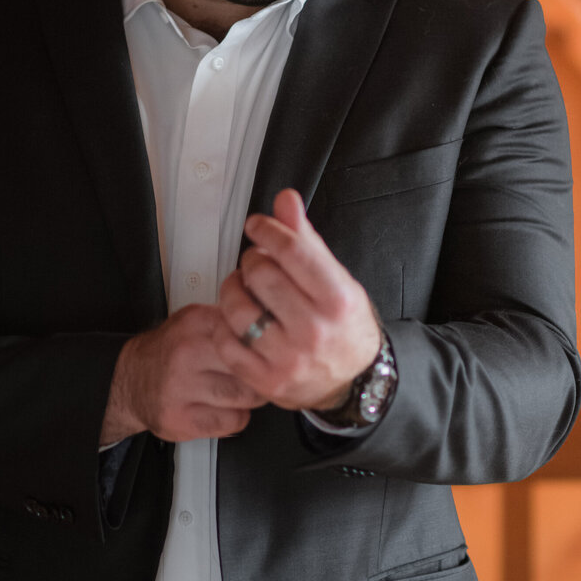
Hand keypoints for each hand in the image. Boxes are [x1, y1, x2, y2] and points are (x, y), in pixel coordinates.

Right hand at [101, 305, 264, 444]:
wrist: (130, 381)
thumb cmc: (170, 352)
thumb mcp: (195, 321)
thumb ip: (229, 320)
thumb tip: (269, 324)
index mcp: (196, 323)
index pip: (250, 331)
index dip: (265, 344)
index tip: (268, 350)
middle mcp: (187, 353)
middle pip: (251, 365)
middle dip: (261, 374)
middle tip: (258, 375)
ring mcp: (182, 388)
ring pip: (245, 397)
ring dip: (250, 398)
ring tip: (239, 392)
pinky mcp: (181, 419)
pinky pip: (231, 422)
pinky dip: (235, 418)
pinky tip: (224, 408)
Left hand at [214, 189, 381, 413]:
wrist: (355, 380)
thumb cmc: (345, 326)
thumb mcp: (338, 278)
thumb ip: (307, 239)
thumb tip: (286, 200)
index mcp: (337, 300)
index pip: (292, 250)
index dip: (267, 229)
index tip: (257, 225)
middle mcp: (314, 330)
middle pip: (261, 275)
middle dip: (252, 259)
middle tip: (256, 262)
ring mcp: (289, 358)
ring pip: (237, 309)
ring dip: (232, 289)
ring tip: (243, 287)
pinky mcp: (266, 380)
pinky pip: (227, 343)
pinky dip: (225, 325)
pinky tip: (238, 318)